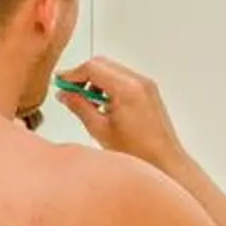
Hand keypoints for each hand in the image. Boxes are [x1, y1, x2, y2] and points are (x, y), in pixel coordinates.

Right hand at [56, 57, 185, 169]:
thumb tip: (65, 95)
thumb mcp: (99, 129)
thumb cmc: (138, 152)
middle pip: (102, 64)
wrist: (164, 162)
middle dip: (83, 75)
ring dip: (95, 80)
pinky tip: (102, 105)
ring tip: (86, 103)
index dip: (72, 74)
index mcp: (127, 89)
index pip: (92, 68)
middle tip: (69, 92)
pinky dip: (109, 86)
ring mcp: (146, 85)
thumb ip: (79, 107)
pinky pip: (123, 79)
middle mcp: (139, 82)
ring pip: (112, 70)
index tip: (61, 82)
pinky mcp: (149, 92)